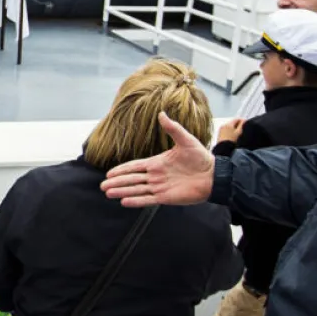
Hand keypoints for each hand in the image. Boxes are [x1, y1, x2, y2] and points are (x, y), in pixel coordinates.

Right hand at [100, 112, 214, 206]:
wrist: (214, 176)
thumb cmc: (201, 157)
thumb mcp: (186, 140)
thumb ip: (173, 128)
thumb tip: (162, 113)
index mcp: (157, 162)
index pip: (134, 166)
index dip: (121, 169)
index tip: (109, 173)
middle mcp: (155, 175)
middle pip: (131, 179)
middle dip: (117, 182)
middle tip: (103, 186)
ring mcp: (159, 187)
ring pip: (136, 190)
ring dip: (122, 191)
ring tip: (108, 193)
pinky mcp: (166, 197)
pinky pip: (148, 200)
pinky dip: (136, 201)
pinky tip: (124, 202)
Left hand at [216, 117, 244, 144]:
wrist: (223, 149)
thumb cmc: (232, 140)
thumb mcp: (238, 132)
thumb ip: (242, 125)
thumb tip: (244, 120)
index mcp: (228, 124)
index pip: (236, 119)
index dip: (242, 121)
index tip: (246, 124)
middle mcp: (223, 125)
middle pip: (232, 123)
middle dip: (238, 125)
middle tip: (243, 129)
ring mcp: (221, 130)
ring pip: (229, 127)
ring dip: (234, 128)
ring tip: (238, 133)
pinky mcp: (219, 134)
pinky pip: (226, 130)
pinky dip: (230, 131)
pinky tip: (233, 136)